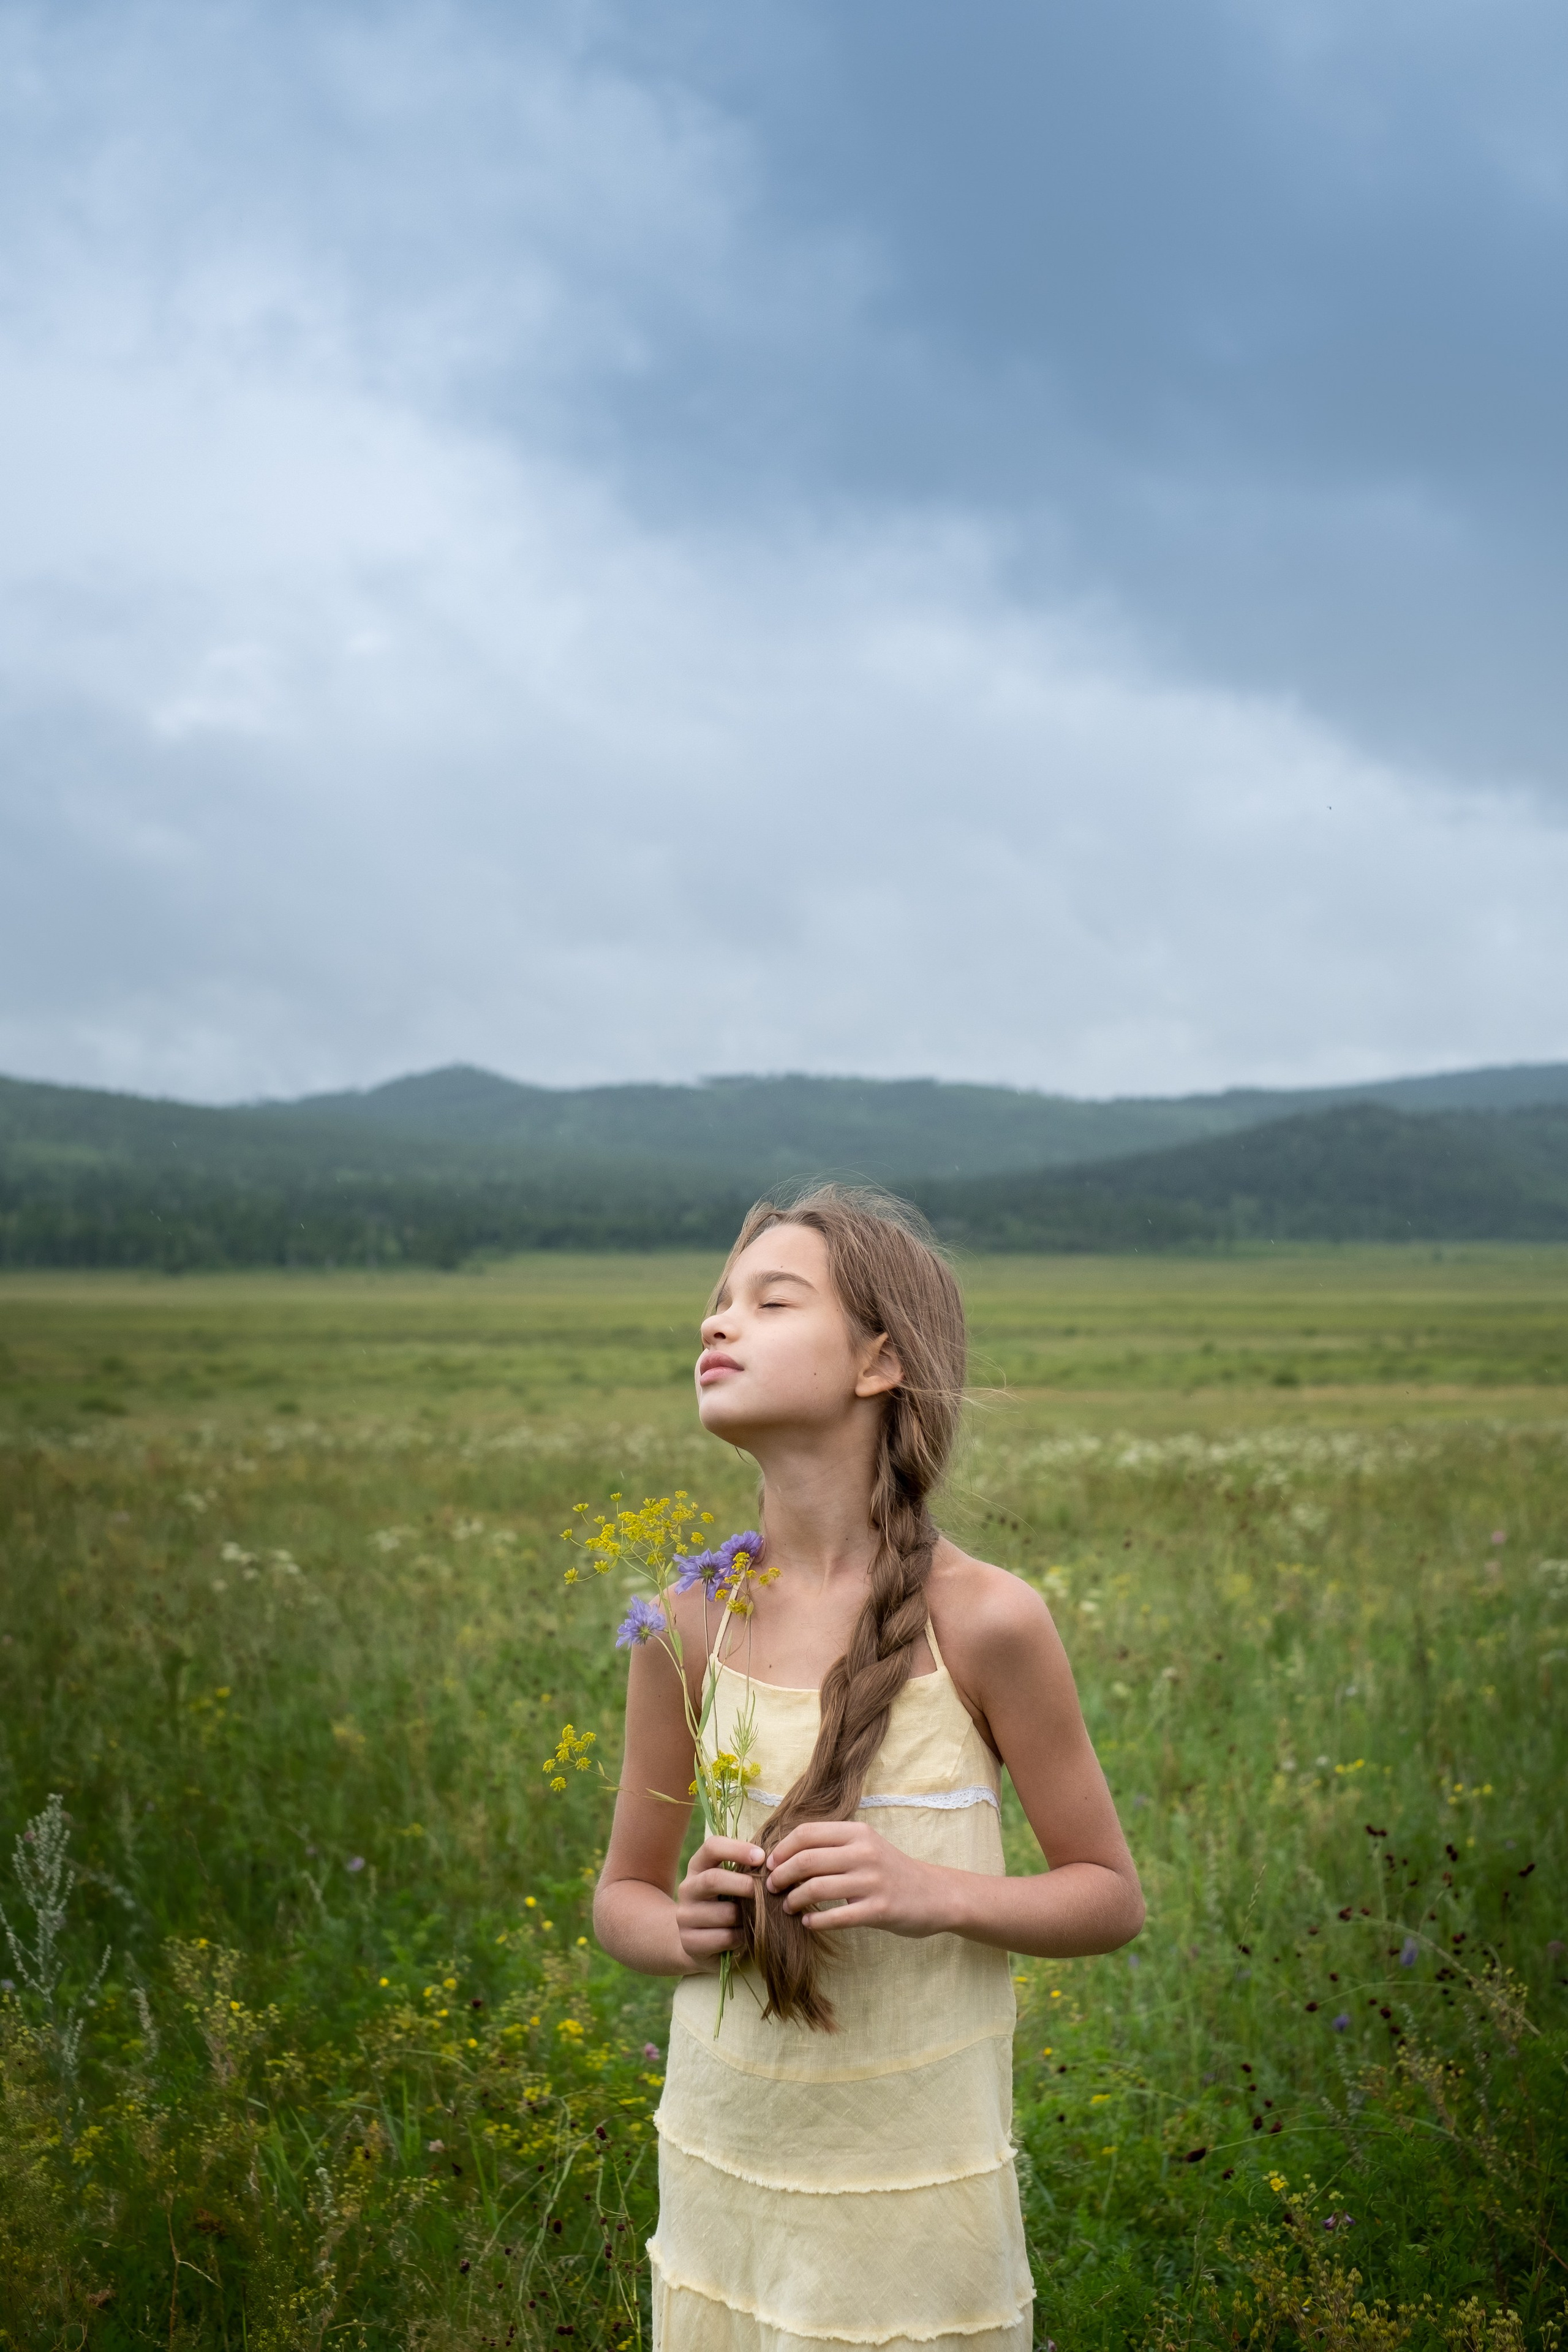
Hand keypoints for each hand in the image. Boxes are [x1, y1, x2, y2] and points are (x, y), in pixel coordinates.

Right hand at [674, 1835, 764, 1971]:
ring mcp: (685, 1916)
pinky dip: (741, 1937)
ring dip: (746, 1916)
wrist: (698, 1941)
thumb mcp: (730, 1883)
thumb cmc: (724, 1903)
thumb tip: (777, 1866)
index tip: (761, 1857)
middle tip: (766, 1890)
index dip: (737, 1849)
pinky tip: (745, 1935)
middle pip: (713, 1879)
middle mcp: (687, 1888)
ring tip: (757, 1918)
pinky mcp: (689, 1941)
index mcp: (698, 1866)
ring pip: (724, 1913)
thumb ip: (745, 1871)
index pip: (712, 1847)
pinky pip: (725, 1937)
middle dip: (744, 1884)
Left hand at [765, 1819, 948, 1937]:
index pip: (806, 1833)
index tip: (770, 1864)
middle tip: (772, 1887)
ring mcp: (872, 1881)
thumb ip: (832, 1846)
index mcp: (857, 1832)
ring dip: (794, 1900)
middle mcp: (864, 1852)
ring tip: (788, 1907)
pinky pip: (836, 1917)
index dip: (782, 1849)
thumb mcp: (865, 1846)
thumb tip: (784, 1854)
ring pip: (816, 1888)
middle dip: (781, 1875)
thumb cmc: (890, 1871)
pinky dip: (816, 1921)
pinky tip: (808, 1923)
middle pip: (806, 1860)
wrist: (934, 1894)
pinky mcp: (879, 1909)